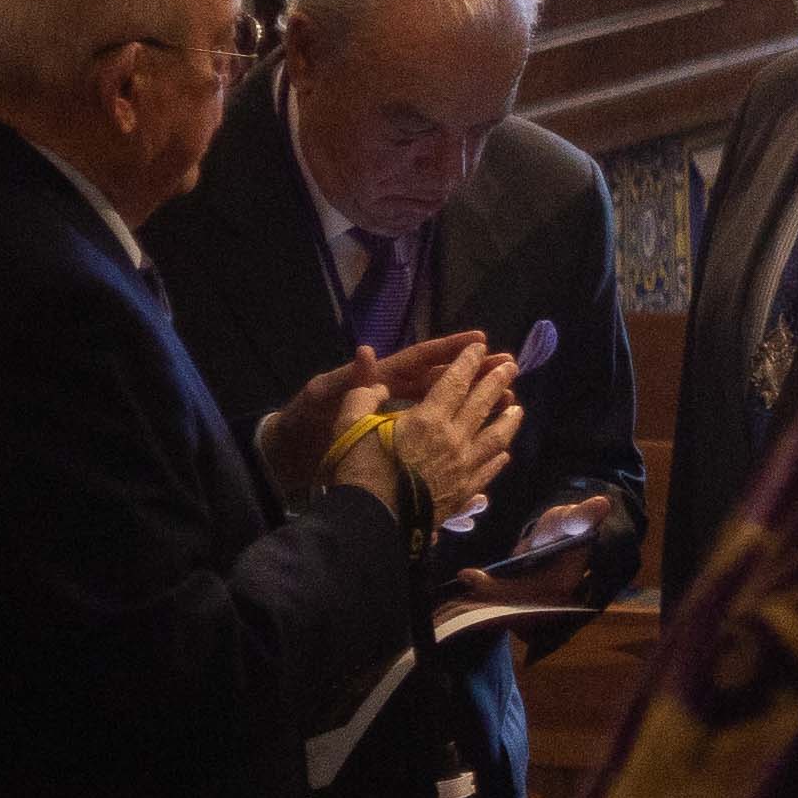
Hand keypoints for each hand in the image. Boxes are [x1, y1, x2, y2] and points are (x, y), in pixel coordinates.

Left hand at [260, 325, 498, 498]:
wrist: (287, 458)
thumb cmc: (304, 423)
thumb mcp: (322, 396)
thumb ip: (348, 379)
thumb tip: (367, 350)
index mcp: (379, 382)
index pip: (419, 360)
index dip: (448, 350)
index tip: (480, 340)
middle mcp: (395, 397)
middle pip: (442, 382)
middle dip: (475, 373)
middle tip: (510, 367)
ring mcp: (399, 422)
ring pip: (448, 410)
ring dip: (477, 405)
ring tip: (510, 404)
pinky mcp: (401, 446)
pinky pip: (439, 439)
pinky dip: (464, 438)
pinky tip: (488, 442)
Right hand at [352, 342, 519, 525]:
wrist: (372, 521)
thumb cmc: (358, 470)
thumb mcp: (349, 425)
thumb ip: (362, 397)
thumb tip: (375, 383)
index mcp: (428, 419)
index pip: (454, 382)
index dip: (468, 362)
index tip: (480, 347)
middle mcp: (454, 439)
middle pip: (482, 404)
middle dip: (497, 381)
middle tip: (511, 366)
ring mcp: (464, 467)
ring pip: (495, 437)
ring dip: (508, 419)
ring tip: (517, 407)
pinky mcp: (465, 492)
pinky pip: (488, 470)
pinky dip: (498, 458)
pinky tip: (504, 454)